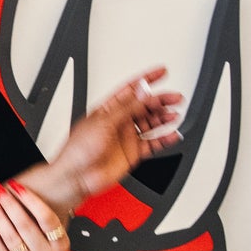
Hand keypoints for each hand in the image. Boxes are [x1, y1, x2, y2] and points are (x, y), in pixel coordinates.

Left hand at [0, 181, 68, 250]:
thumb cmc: (43, 249)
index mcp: (61, 244)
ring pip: (11, 237)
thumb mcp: (52, 235)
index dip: (29, 199)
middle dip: (8, 203)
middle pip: (25, 225)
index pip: (46, 217)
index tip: (14, 185)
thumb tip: (28, 186)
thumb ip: (45, 216)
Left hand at [50, 69, 182, 206]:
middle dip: (160, 100)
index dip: (146, 79)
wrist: (76, 177)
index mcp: (108, 109)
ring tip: (174, 114)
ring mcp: (126, 137)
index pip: (131, 89)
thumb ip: (126, 107)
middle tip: (175, 97)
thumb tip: (142, 92)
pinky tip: (172, 134)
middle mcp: (119, 121)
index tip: (161, 72)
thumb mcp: (103, 122)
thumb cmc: (78, 150)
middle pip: (144, 105)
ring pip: (150, 123)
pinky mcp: (132, 153)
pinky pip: (152, 144)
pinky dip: (164, 139)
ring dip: (163, 118)